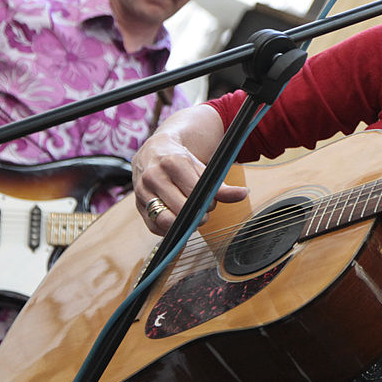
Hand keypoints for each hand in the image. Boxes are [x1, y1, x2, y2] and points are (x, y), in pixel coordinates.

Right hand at [132, 131, 247, 235]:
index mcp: (172, 163)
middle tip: (203, 212)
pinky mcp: (137, 206)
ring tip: (190, 217)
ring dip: (182, 225)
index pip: (194, 192)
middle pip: (180, 209)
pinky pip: (154, 227)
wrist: (154, 151)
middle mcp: (154, 177)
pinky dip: (168, 229)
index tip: (210, 202)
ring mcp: (142, 192)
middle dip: (197, 215)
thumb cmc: (181, 161)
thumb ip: (222, 186)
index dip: (207, 202)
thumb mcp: (202, 169)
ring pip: (164, 220)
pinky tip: (177, 221)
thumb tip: (243, 194)